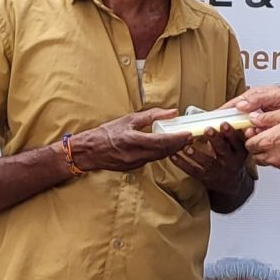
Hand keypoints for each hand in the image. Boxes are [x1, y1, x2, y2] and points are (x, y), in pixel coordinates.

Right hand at [66, 109, 200, 173]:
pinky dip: (161, 153)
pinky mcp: (134, 167)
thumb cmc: (106, 133)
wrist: (89, 151)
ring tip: (182, 141)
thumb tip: (172, 112)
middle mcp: (136, 155)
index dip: (178, 139)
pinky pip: (152, 159)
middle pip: (164, 152)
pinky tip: (166, 147)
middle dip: (179, 145)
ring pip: (160, 157)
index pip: (162, 142)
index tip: (189, 134)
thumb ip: (152, 115)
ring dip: (172, 150)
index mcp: (134, 141)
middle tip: (190, 137)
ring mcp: (135, 163)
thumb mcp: (129, 119)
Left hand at [163, 125, 249, 195]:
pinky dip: (182, 164)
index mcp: (238, 151)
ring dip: (196, 154)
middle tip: (207, 129)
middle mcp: (230, 161)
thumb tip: (219, 112)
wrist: (231, 182)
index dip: (230, 133)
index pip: (236, 141)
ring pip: (207, 162)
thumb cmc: (230, 157)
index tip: (223, 123)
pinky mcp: (205, 177)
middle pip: (223, 150)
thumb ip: (227, 133)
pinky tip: (174, 156)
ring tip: (186, 146)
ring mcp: (217, 170)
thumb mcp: (235, 146)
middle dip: (215, 139)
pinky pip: (193, 171)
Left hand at [246, 106, 279, 171]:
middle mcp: (274, 156)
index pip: (249, 144)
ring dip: (270, 153)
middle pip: (256, 156)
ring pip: (269, 161)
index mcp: (269, 141)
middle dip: (259, 147)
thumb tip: (254, 119)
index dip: (251, 137)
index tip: (255, 132)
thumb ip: (266, 118)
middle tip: (267, 136)